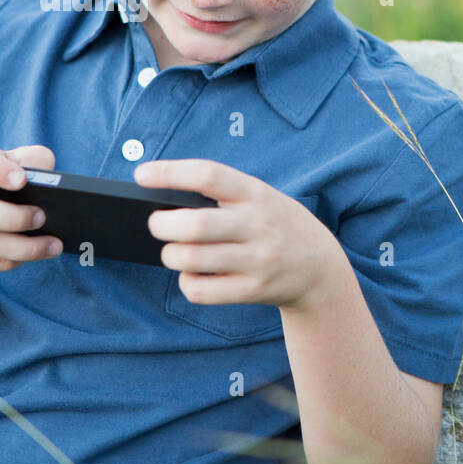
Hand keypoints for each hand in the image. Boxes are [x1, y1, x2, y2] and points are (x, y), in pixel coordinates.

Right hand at [0, 139, 61, 272]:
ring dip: (23, 248)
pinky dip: (13, 260)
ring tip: (53, 245)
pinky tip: (34, 254)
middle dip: (14, 218)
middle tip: (42, 218)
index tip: (22, 180)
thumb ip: (33, 160)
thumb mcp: (16, 163)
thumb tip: (47, 174)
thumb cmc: (0, 181)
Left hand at [136, 159, 336, 312]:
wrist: (320, 270)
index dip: (171, 173)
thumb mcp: (263, 198)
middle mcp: (258, 226)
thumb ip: (224, 195)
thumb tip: (164, 202)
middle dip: (161, 224)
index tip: (142, 175)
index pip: (209, 175)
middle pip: (194, 225)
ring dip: (170, 255)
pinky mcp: (253, 290)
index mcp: (257, 194)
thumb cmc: (278, 227)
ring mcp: (258, 260)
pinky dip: (186, 283)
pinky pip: (200, 290)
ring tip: (174, 251)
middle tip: (156, 224)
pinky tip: (194, 275)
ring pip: (190, 259)